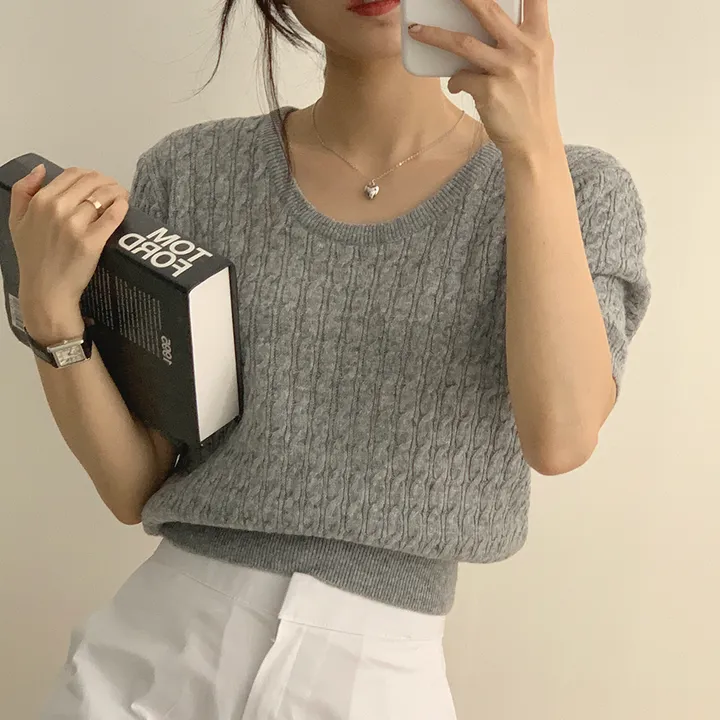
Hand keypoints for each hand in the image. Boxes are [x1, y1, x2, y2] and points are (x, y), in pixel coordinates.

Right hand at [9, 164, 129, 312]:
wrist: (46, 290)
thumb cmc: (32, 257)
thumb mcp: (15, 221)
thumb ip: (22, 191)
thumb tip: (41, 169)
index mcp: (40, 201)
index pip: (72, 174)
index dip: (90, 175)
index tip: (99, 182)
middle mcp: (58, 209)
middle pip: (92, 182)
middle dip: (107, 182)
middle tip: (115, 189)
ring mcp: (76, 225)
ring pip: (104, 196)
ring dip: (117, 192)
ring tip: (122, 197)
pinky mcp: (93, 241)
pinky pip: (113, 216)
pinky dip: (122, 207)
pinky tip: (125, 206)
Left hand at [408, 0, 561, 157]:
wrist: (534, 140)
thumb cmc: (531, 101)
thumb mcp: (535, 63)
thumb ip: (517, 41)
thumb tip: (481, 26)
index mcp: (540, 37)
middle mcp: (525, 49)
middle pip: (489, 9)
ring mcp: (507, 69)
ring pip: (463, 43)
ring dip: (435, 35)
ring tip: (417, 29)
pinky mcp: (490, 91)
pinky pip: (460, 77)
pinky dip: (455, 80)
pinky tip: (457, 85)